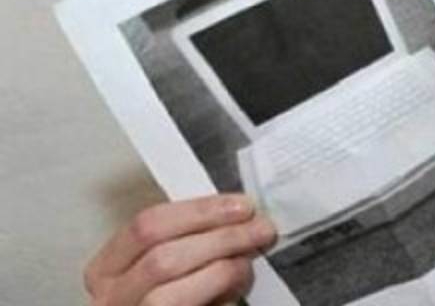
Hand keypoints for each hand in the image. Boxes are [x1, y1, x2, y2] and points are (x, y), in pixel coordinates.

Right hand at [84, 193, 275, 305]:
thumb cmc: (169, 293)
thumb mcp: (166, 262)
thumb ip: (189, 241)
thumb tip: (238, 218)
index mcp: (106, 268)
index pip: (147, 225)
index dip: (199, 211)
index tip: (241, 205)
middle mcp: (110, 298)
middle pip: (163, 258)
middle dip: (220, 240)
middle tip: (261, 230)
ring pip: (170, 296)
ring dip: (221, 273)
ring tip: (248, 264)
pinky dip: (219, 302)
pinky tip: (236, 292)